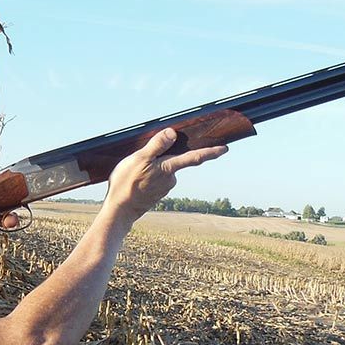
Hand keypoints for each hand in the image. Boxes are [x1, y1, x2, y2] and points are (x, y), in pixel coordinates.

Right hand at [103, 128, 226, 223]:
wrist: (119, 211)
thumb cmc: (127, 184)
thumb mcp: (139, 159)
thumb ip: (157, 145)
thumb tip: (173, 133)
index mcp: (168, 169)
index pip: (194, 158)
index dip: (210, 152)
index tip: (224, 149)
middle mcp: (170, 180)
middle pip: (173, 162)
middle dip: (164, 158)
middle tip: (143, 161)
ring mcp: (163, 189)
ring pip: (163, 171)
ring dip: (154, 169)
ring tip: (133, 172)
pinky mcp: (156, 195)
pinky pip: (156, 180)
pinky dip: (149, 178)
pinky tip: (135, 180)